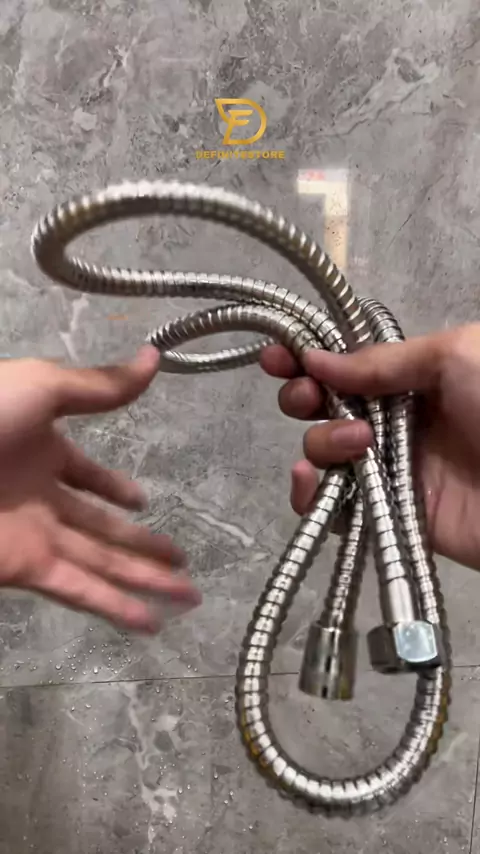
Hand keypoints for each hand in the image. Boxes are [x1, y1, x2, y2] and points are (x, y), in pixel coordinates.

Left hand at [0, 347, 199, 631]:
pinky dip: (115, 608)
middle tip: (185, 562)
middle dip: (146, 547)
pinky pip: (79, 590)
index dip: (116, 490)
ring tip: (189, 598)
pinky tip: (151, 621)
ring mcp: (34, 537)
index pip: (88, 478)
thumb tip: (154, 358)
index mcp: (42, 451)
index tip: (144, 502)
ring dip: (144, 582)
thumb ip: (100, 386)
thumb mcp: (42, 387)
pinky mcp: (24, 569)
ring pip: (101, 565)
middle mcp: (41, 498)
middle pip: (104, 530)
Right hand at [261, 324, 479, 571]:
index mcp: (413, 379)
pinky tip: (311, 484)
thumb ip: (384, 361)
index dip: (307, 357)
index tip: (276, 357)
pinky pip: (335, 509)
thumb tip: (318, 358)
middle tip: (305, 398)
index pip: (348, 364)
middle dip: (303, 398)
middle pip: (327, 406)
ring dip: (322, 442)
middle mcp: (396, 421)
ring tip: (357, 444)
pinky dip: (310, 497)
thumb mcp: (455, 357)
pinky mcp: (390, 516)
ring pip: (324, 453)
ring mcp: (391, 469)